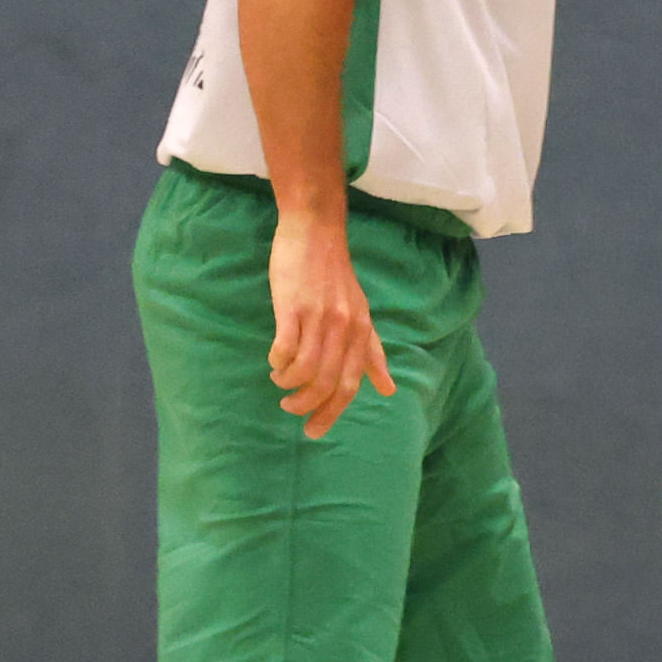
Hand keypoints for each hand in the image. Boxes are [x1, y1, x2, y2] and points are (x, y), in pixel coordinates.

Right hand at [264, 220, 393, 438]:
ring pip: (305, 369)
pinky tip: (273, 362)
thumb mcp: (361, 314)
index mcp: (360, 331)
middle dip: (306, 406)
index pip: (349, 384)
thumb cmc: (334, 275)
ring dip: (288, 385)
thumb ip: (372, 352)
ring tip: (279, 382)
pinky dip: (277, 362)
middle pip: (326, 383)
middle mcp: (343, 327)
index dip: (331, 413)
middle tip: (290, 410)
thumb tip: (388, 389)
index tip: (314, 430)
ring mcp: (318, 316)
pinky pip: (285, 347)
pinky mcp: (292, 305)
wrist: (315, 231)